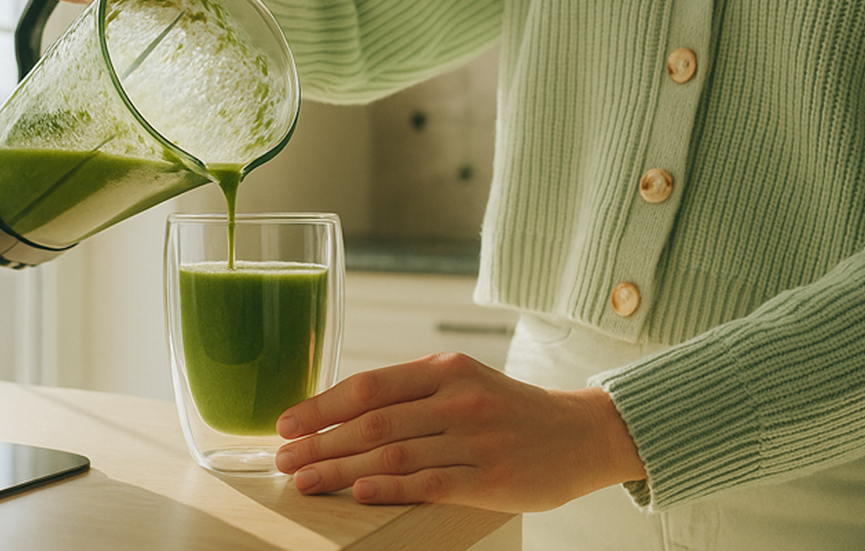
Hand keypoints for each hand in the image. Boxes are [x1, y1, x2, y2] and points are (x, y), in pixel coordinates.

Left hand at [275, 353, 646, 511]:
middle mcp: (458, 401)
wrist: (582, 435)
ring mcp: (475, 441)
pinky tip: (358, 494)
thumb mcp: (465, 383)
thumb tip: (339, 412)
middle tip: (282, 460)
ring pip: (392, 455)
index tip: (286, 423)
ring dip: (340, 471)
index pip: (370, 386)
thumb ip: (412, 393)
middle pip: (372, 423)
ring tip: (304, 482)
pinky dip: (389, 489)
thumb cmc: (511, 411)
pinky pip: (429, 484)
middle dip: (319, 443)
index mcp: (446, 370)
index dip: (322, 406)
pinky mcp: (490, 480)